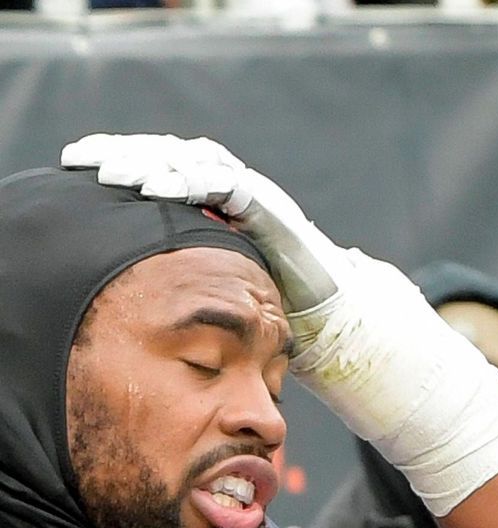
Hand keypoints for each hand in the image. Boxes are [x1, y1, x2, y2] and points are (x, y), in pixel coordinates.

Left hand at [60, 134, 497, 515]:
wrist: (400, 373)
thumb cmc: (356, 367)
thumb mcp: (288, 340)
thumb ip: (267, 320)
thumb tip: (249, 340)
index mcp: (262, 245)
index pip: (200, 194)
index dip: (153, 182)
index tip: (104, 188)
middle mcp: (273, 228)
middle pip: (197, 170)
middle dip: (145, 160)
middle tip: (94, 165)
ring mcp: (288, 228)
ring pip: (215, 169)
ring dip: (161, 165)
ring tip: (118, 173)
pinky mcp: (299, 236)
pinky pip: (246, 193)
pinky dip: (204, 182)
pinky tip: (166, 185)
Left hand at [61, 133, 336, 312]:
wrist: (326, 312)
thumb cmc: (268, 298)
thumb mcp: (211, 273)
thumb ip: (178, 258)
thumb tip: (126, 267)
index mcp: (211, 194)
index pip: (158, 161)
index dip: (119, 157)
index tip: (78, 163)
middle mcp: (228, 183)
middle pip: (167, 151)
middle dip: (123, 153)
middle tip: (82, 161)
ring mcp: (250, 191)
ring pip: (190, 160)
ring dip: (149, 164)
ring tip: (113, 176)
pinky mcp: (268, 206)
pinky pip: (224, 183)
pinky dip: (189, 183)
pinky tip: (156, 190)